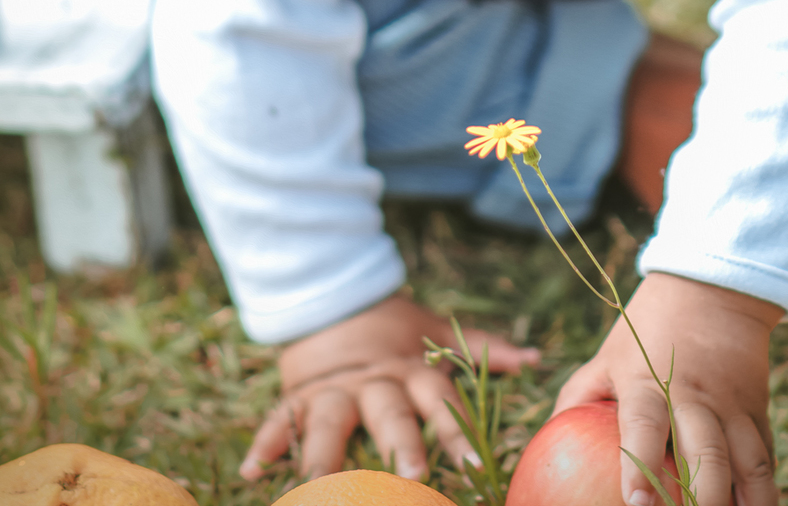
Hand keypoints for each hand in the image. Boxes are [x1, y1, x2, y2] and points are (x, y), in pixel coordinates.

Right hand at [239, 292, 537, 482]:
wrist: (335, 302)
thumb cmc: (396, 332)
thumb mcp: (437, 335)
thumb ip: (482, 348)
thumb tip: (534, 359)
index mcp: (414, 372)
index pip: (442, 402)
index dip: (459, 432)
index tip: (477, 465)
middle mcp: (377, 382)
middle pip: (391, 412)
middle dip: (401, 443)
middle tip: (413, 476)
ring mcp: (336, 389)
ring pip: (332, 419)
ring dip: (326, 452)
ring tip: (318, 485)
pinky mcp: (300, 394)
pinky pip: (281, 418)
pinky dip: (267, 442)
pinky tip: (254, 471)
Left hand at [554, 273, 780, 505]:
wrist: (710, 289)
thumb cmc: (646, 332)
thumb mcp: (608, 357)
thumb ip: (578, 399)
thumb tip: (545, 444)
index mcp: (648, 381)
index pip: (644, 422)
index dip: (640, 462)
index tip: (636, 501)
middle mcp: (694, 395)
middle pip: (707, 454)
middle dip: (704, 500)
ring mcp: (731, 404)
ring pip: (749, 463)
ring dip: (747, 503)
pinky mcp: (757, 409)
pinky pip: (766, 459)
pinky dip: (764, 493)